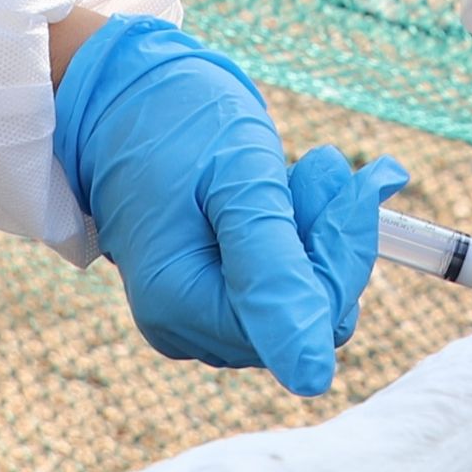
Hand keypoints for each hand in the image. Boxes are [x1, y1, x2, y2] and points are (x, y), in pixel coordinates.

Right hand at [52, 18, 386, 393]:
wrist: (125, 94)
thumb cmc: (175, 124)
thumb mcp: (238, 183)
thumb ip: (275, 275)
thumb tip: (314, 376)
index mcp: (179, 308)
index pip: (305, 321)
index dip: (338, 254)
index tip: (346, 176)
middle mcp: (186, 327)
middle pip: (307, 314)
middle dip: (328, 239)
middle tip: (322, 163)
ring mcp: (197, 313)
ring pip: (303, 297)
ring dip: (318, 230)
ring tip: (306, 168)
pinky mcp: (211, 292)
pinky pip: (283, 281)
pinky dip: (299, 233)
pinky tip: (286, 188)